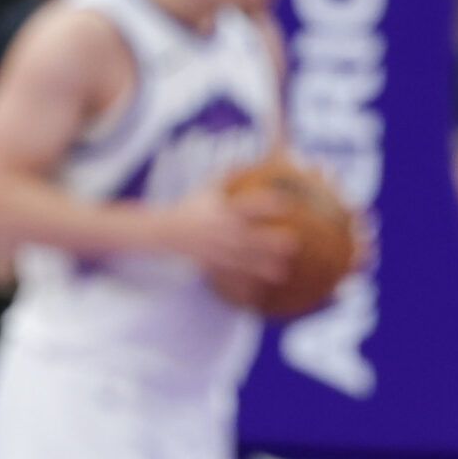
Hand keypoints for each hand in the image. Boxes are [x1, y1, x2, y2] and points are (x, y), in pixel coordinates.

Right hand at [157, 190, 296, 285]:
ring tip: (283, 273)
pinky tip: (258, 296)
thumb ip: (232, 178)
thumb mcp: (209, 189)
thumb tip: (259, 162)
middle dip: (269, 241)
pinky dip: (242, 288)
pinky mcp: (210, 265)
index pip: (247, 205)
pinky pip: (228, 279)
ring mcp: (214, 250)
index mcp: (222, 210)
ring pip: (242, 262)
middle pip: (248, 236)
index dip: (266, 203)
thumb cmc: (193, 207)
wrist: (163, 231)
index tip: (287, 203)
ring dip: (262, 268)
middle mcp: (220, 231)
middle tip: (294, 243)